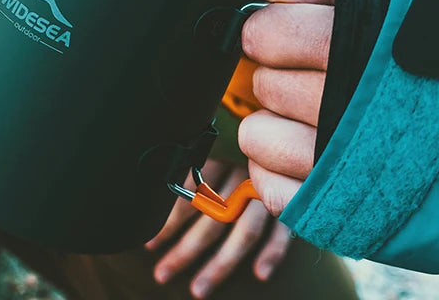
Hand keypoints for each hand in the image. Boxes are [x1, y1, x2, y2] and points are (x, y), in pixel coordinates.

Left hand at [145, 158, 291, 296]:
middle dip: (186, 250)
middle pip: (213, 218)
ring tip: (199, 289)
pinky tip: (259, 274)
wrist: (282, 152)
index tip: (149, 246)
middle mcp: (242, 178)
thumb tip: (151, 211)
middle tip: (162, 274)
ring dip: (221, 263)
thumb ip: (190, 186)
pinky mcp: (289, 207)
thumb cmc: (236, 173)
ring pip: (244, 231)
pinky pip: (282, 231)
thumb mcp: (213, 171)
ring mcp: (267, 194)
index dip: (169, 222)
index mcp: (220, 166)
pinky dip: (272, 252)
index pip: (191, 195)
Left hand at [238, 0, 392, 216]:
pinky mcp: (340, 212)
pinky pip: (271, 187)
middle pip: (263, 85)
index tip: (289, 31)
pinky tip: (310, 151)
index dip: (270, 29)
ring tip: (315, 113)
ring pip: (257, 136)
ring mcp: (343, 170)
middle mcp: (347, 112)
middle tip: (318, 73)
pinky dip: (278, 168)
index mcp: (359, 50)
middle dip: (281, 72)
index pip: (266, 35)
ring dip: (276, 121)